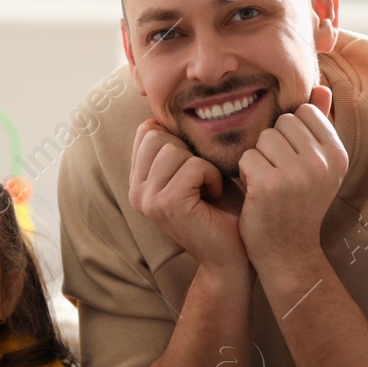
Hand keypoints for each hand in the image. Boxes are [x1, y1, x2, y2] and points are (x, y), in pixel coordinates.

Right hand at [128, 117, 247, 269]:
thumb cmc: (221, 210)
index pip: (147, 131)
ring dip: (203, 164)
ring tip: (210, 187)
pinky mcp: (166, 205)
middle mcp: (135, 191)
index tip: (196, 164)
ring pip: (174, 149)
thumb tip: (166, 112)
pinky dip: (212, 176)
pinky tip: (215, 194)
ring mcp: (147, 199)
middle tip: (204, 178)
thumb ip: (176, 146)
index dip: (178, 138)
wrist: (232, 254)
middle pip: (157, 135)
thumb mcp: (194, 170)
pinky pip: (192, 166)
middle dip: (189, 150)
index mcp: (138, 182)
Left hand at [236, 84, 347, 276]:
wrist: (288, 253)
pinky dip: (245, 174)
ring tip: (269, 183)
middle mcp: (323, 162)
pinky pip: (247, 157)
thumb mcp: (318, 166)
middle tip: (280, 176)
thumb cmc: (298, 204)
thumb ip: (319, 126)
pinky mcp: (271, 185)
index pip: (303, 112)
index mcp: (338, 153)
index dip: (290, 134)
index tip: (293, 161)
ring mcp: (298, 174)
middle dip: (273, 146)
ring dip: (258, 158)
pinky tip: (256, 193)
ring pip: (262, 138)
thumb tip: (321, 87)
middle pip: (281, 122)